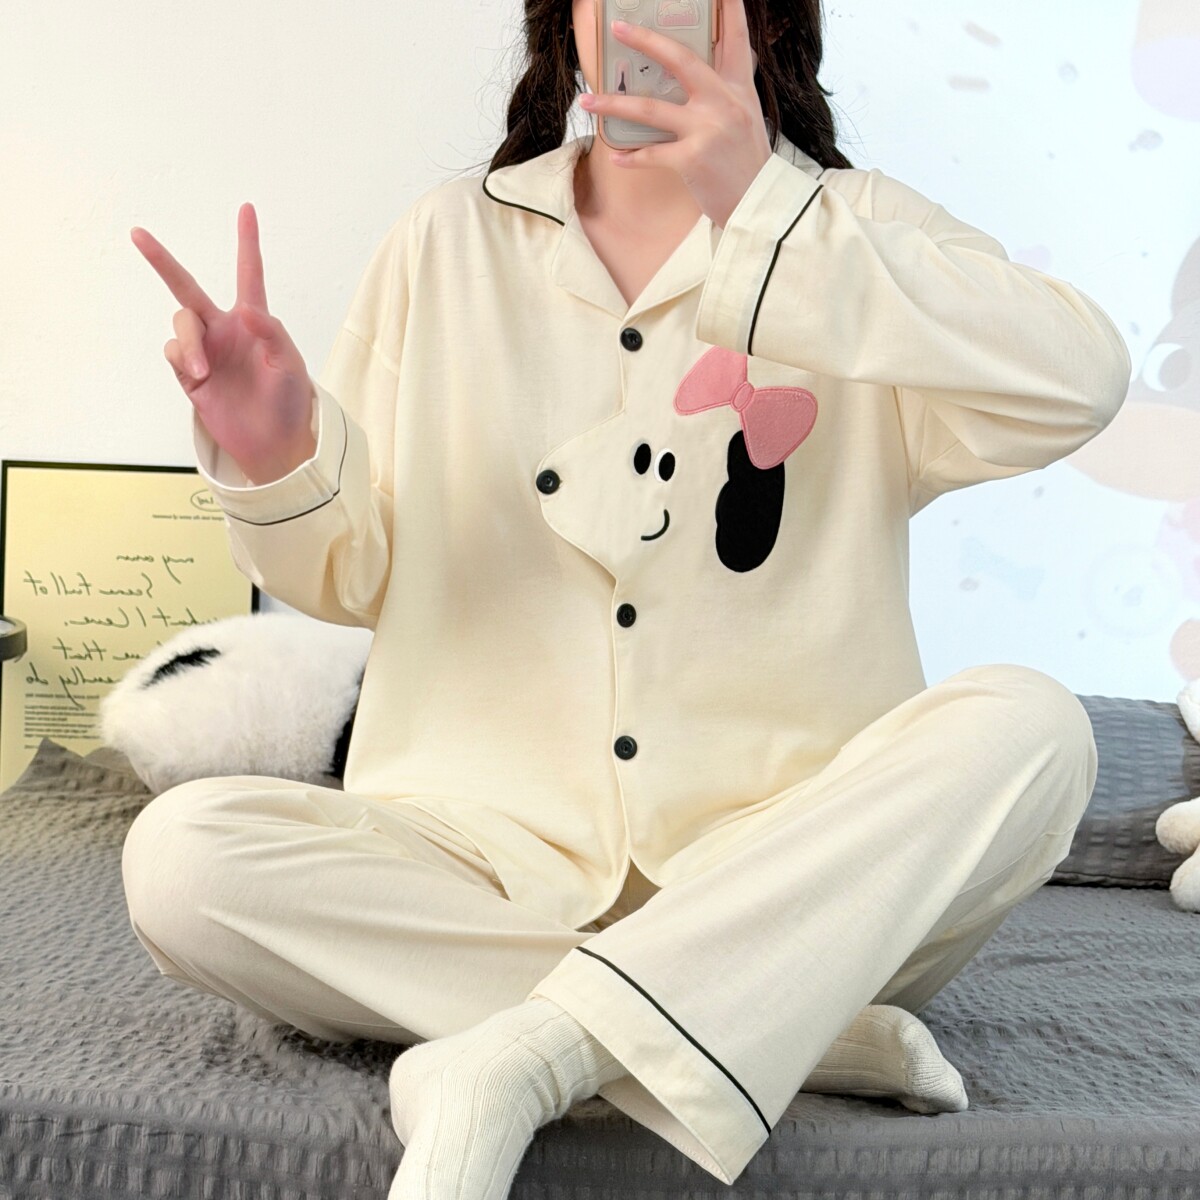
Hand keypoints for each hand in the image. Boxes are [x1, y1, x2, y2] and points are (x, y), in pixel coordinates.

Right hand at [131, 203, 316, 485]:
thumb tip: (244, 309)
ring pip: (180, 322)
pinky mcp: (188, 373)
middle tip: (137, 234)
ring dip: (188, 343)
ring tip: (204, 371)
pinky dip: (183, 359)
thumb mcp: (290, 365)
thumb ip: (271, 333)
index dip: (247, 242)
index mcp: (254, 320)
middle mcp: (224, 328)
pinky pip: (172, 351)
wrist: (272, 442)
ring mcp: (204, 349)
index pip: (249, 274)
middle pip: (185, 286)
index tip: (246, 209)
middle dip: (162, 260)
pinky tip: (199, 377)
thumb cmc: (289, 401)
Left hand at [579, 0, 772, 228]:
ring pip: (651, 109)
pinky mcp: (692, 160)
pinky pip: (651, 154)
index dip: (728, 8)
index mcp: (739, 88)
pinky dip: (631, 157)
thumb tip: (699, 73)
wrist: (759, 206)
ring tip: (587, 101)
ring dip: (614, 104)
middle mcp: (723, 103)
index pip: (735, 37)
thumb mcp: (747, 118)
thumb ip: (725, 92)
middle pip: (680, 60)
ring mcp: (707, 130)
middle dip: (645, 41)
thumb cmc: (747, 163)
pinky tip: (616, 156)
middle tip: (618, 28)